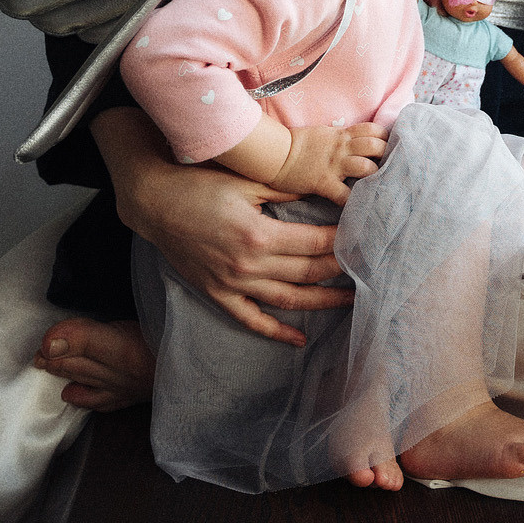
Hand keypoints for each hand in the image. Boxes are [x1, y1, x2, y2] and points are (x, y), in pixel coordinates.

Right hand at [94, 108, 349, 346]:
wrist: (155, 203)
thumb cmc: (200, 185)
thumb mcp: (248, 182)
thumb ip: (286, 191)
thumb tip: (322, 190)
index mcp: (258, 235)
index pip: (314, 243)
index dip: (342, 241)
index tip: (364, 238)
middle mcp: (247, 265)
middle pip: (307, 272)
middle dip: (341, 271)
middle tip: (368, 268)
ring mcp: (232, 284)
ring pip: (287, 300)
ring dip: (321, 303)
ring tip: (351, 302)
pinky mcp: (218, 294)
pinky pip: (251, 320)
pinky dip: (276, 332)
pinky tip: (299, 339)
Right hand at [275, 120, 387, 204]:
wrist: (275, 154)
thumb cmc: (298, 145)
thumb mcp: (325, 133)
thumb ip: (343, 137)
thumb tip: (360, 143)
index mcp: (342, 135)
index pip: (372, 129)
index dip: (385, 137)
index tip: (391, 147)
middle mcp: (342, 148)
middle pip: (375, 145)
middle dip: (387, 155)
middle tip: (392, 167)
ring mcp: (334, 165)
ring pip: (366, 167)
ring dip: (375, 177)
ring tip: (380, 187)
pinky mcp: (324, 182)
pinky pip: (344, 194)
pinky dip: (354, 201)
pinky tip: (361, 207)